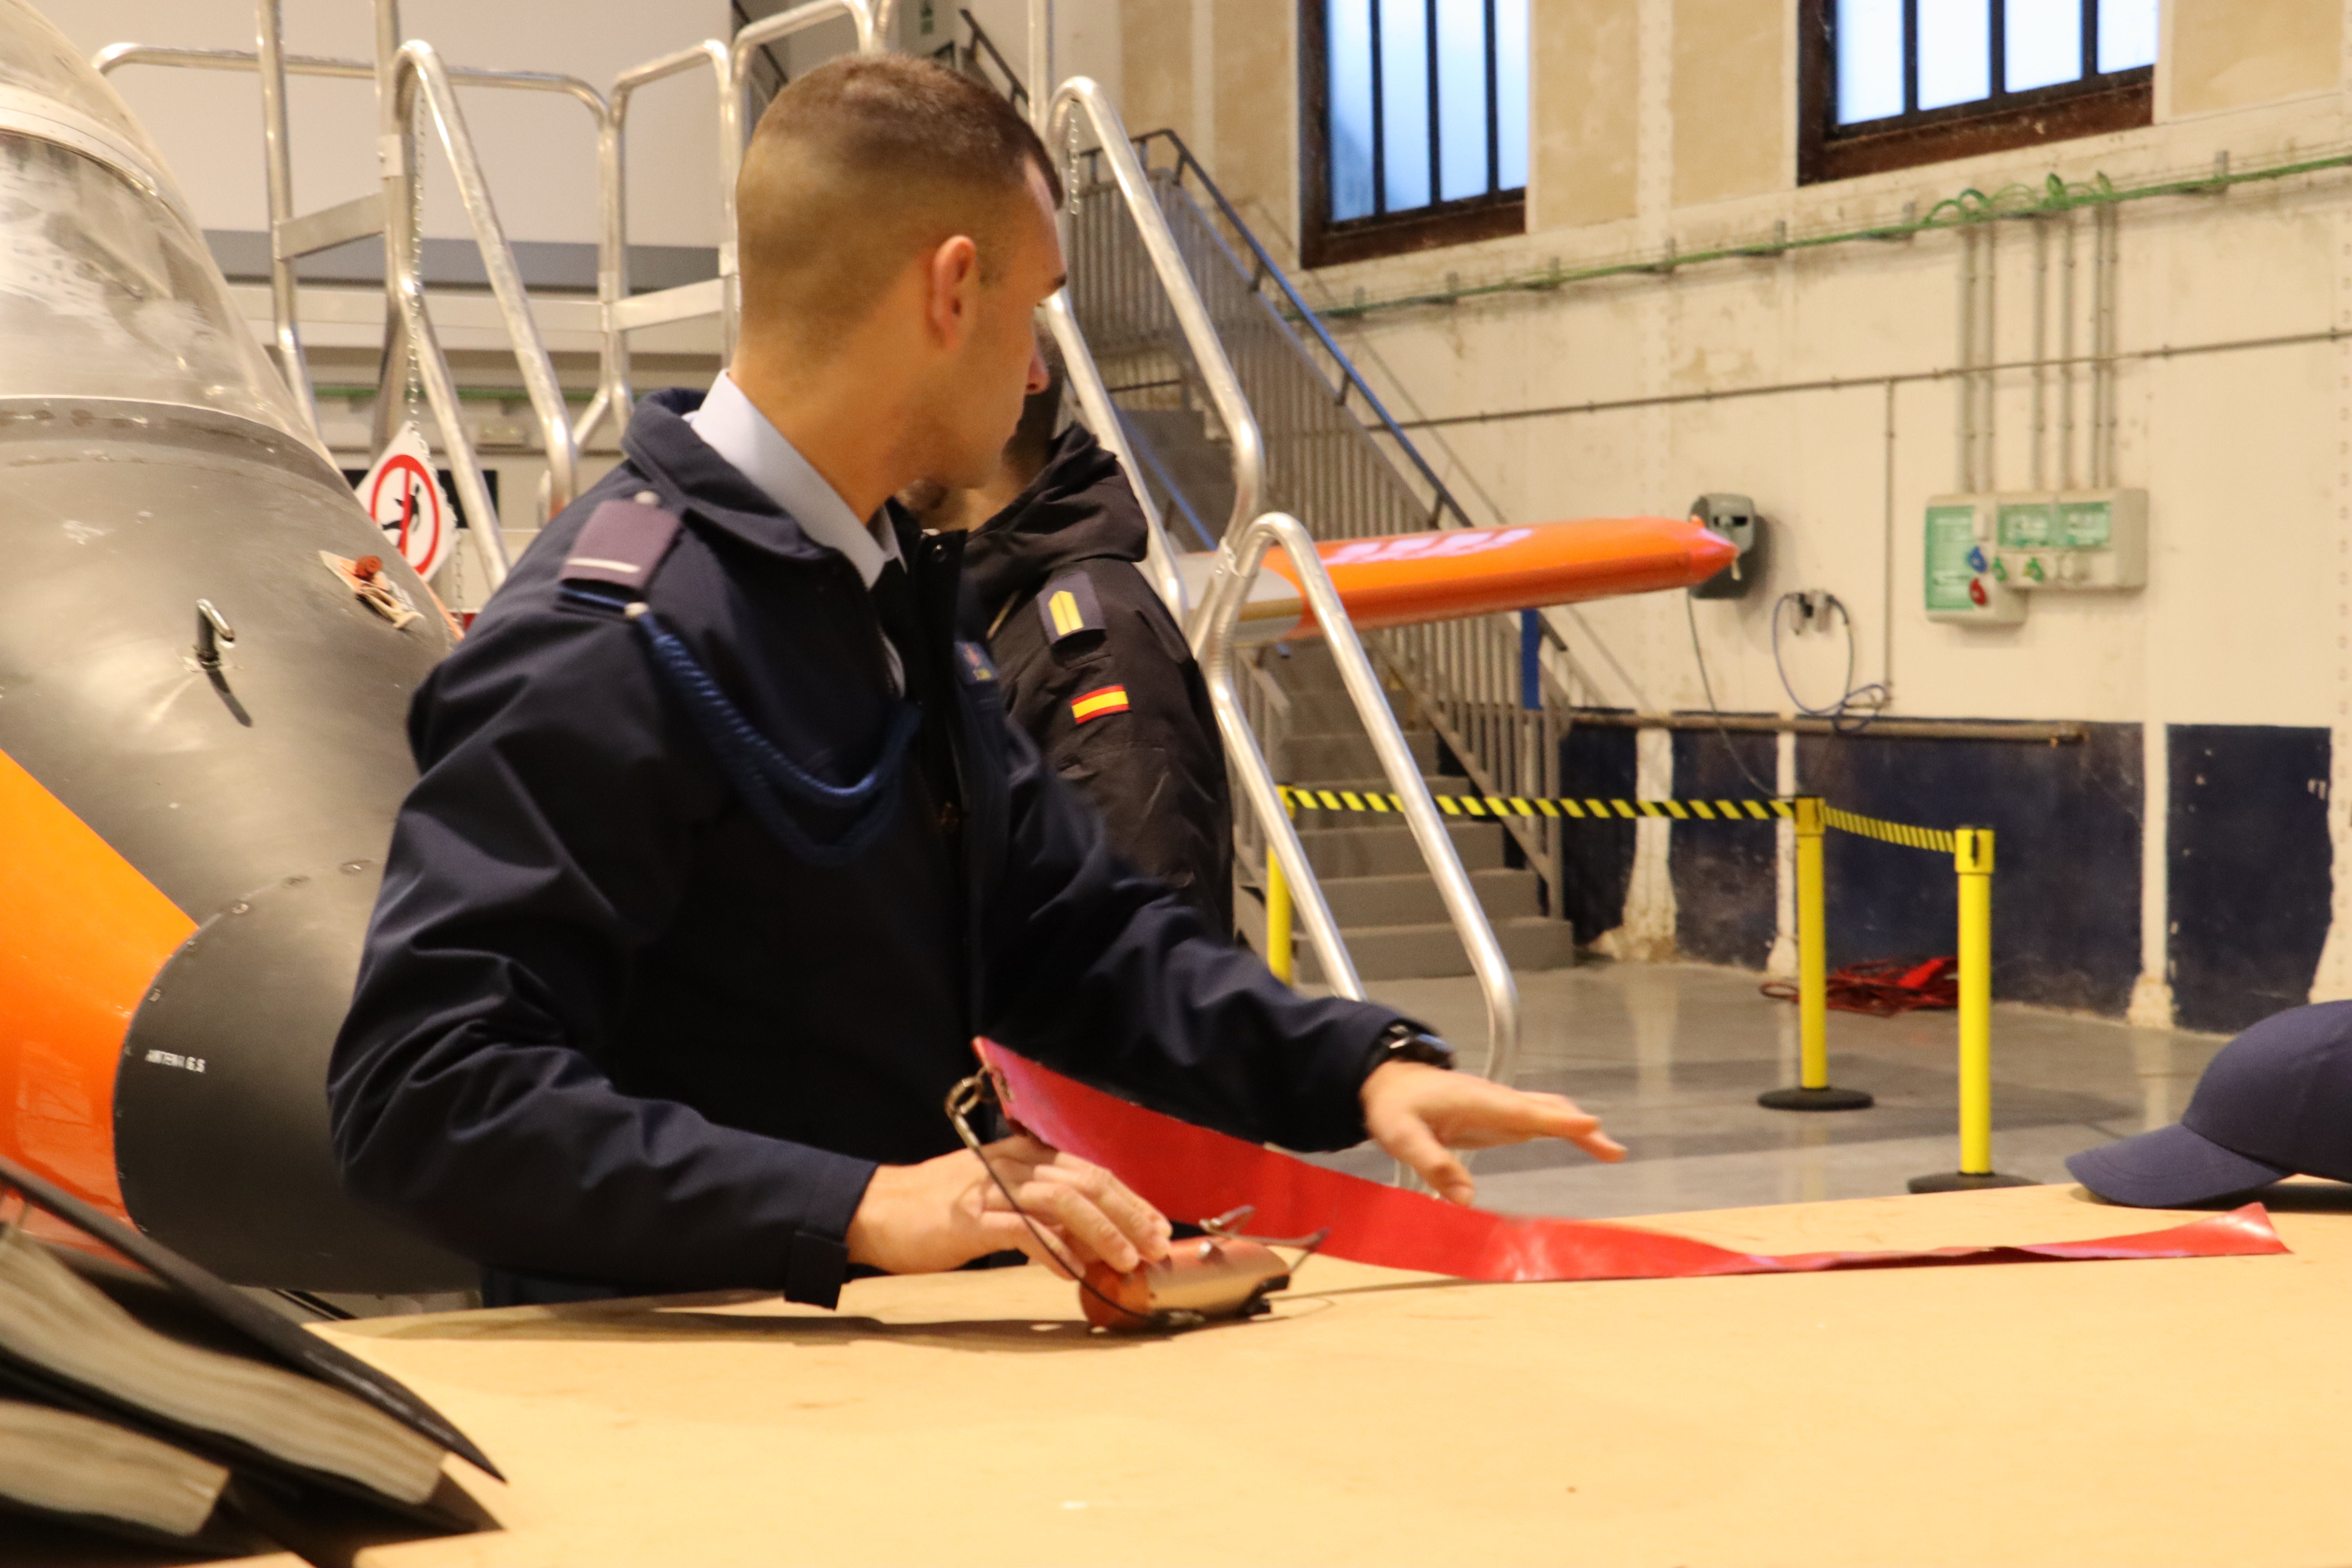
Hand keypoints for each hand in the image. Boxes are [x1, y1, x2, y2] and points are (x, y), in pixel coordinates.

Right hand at [844, 1134, 1172, 1278]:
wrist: (877, 1210)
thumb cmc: (941, 1210)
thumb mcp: (999, 1200)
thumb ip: (1042, 1214)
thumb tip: (1088, 1242)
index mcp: (1025, 1156)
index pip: (1092, 1171)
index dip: (1131, 1199)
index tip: (1158, 1228)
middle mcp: (1014, 1164)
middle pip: (1087, 1180)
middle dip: (1128, 1214)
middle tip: (1154, 1247)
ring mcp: (992, 1189)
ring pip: (1062, 1200)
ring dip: (1101, 1231)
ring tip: (1124, 1260)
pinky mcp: (971, 1218)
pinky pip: (1022, 1230)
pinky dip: (1053, 1249)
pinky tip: (1071, 1271)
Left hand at [1361, 1061, 1625, 1205]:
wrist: (1387, 1081)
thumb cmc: (1395, 1106)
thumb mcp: (1402, 1136)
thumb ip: (1433, 1164)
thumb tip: (1465, 1200)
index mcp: (1476, 1102)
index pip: (1523, 1111)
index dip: (1557, 1120)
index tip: (1592, 1125)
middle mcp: (1496, 1100)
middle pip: (1547, 1109)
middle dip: (1581, 1128)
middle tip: (1614, 1153)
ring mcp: (1499, 1105)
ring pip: (1547, 1110)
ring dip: (1578, 1127)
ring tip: (1610, 1152)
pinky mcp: (1498, 1114)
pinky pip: (1537, 1117)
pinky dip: (1562, 1125)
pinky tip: (1578, 1137)